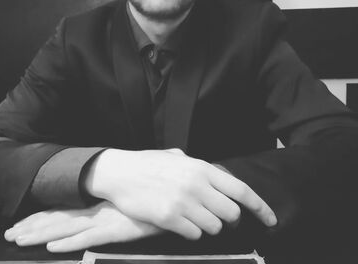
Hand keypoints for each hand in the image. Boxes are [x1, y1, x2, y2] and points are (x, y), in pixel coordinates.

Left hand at [4, 201, 161, 252]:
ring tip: (19, 240)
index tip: (23, 221)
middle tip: (10, 234)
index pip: (64, 210)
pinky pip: (88, 239)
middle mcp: (94, 210)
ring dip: (42, 235)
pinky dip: (69, 243)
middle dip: (33, 226)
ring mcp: (103, 220)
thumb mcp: (133, 193)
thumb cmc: (151, 192)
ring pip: (66, 229)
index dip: (42, 216)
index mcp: (96, 203)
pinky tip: (54, 248)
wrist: (170, 194)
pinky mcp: (115, 230)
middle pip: (58, 219)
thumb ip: (123, 193)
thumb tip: (116, 191)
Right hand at [86, 148, 276, 239]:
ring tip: (194, 216)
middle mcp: (197, 185)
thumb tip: (217, 177)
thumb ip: (199, 168)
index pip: (241, 190)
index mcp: (201, 168)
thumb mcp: (177, 156)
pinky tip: (179, 221)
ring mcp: (183, 203)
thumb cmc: (149, 163)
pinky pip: (194, 234)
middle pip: (231, 213)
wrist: (120, 172)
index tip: (272, 220)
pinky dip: (191, 231)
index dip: (261, 207)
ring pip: (214, 227)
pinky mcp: (169, 219)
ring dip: (208, 226)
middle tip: (219, 217)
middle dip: (229, 219)